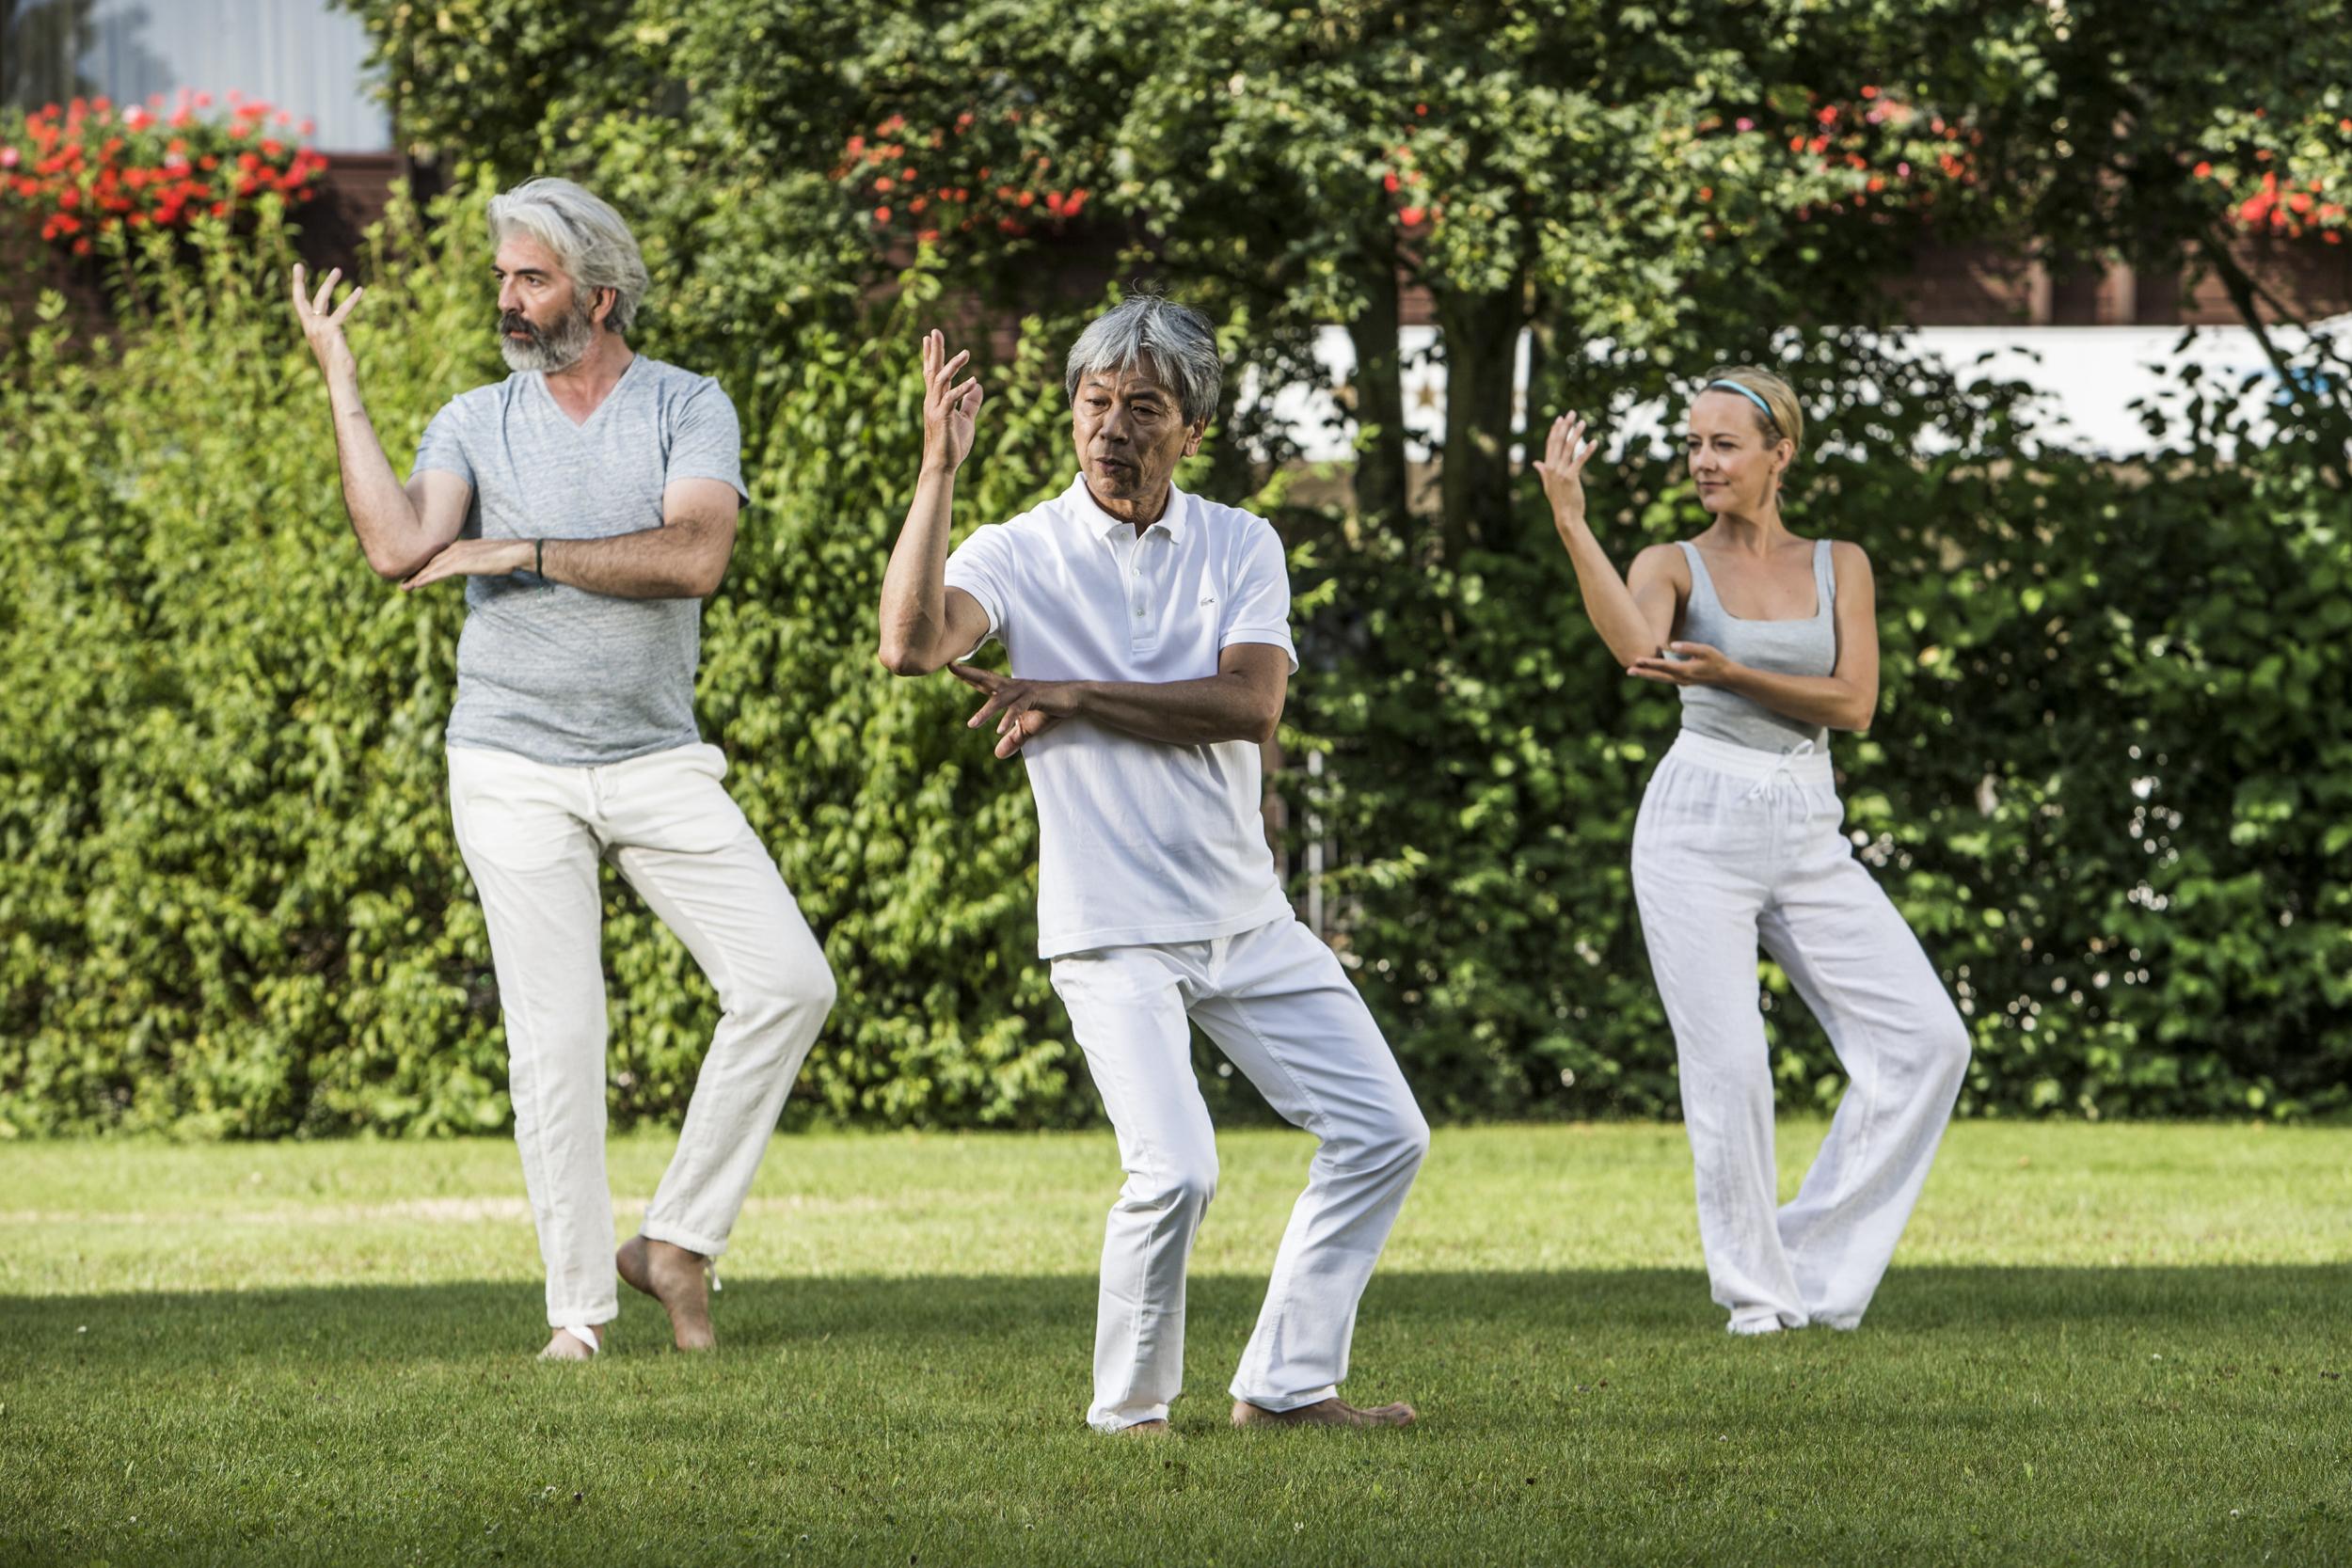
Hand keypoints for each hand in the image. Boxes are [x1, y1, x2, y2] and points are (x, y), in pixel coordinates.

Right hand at [290, 262, 362, 382]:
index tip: (296, 272)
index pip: (299, 306)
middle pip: (302, 299)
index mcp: (310, 330)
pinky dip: (351, 300)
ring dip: (329, 283)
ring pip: (322, 299)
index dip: (297, 289)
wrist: (339, 380)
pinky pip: (342, 311)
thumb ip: (331, 337)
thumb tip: (336, 335)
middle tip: (298, 264)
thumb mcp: (332, 348)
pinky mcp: (331, 330)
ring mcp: (319, 328)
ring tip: (337, 270)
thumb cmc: (339, 369)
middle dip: (299, 281)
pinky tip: (360, 290)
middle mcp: (311, 327)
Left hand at [400, 537, 532, 591]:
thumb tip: (473, 565)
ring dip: (416, 578)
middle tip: (402, 581)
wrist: (515, 552)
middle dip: (415, 571)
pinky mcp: (461, 564)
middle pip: (430, 561)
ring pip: (431, 568)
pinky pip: (438, 573)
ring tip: (404, 587)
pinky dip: (425, 579)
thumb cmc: (506, 556)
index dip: (424, 565)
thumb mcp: (485, 557)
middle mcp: (455, 548)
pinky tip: (416, 585)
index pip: (437, 557)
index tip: (413, 573)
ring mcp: (457, 555)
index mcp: (461, 546)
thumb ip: (475, 560)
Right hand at [920, 328, 983, 472]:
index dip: (931, 355)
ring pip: (941, 381)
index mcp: (936, 400)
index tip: (929, 337)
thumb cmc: (952, 444)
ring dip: (953, 366)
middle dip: (934, 351)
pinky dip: (962, 389)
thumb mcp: (966, 420)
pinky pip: (950, 399)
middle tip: (935, 331)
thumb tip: (979, 386)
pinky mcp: (942, 418)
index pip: (932, 374)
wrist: (942, 465)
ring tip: (966, 353)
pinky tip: (974, 381)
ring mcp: (935, 409)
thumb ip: (971, 403)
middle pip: (932, 371)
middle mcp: (932, 401)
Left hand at [949, 662, 1076, 758]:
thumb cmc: (1050, 710)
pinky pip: (1018, 708)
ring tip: (972, 725)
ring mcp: (1024, 691)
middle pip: (987, 679)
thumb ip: (1013, 739)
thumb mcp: (1028, 728)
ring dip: (985, 712)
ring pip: (1000, 699)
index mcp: (1009, 691)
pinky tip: (1000, 730)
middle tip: (951, 667)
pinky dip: (1009, 718)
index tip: (951, 667)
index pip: (985, 682)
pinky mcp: (1035, 697)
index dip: (968, 675)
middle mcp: (1014, 687)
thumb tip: (998, 754)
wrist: (1075, 700)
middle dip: (969, 674)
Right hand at [1532, 411, 1600, 529]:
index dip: (1555, 431)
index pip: (1550, 445)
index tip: (1560, 419)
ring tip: (1583, 422)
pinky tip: (1594, 442)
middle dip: (1565, 427)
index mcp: (1547, 468)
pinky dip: (1587, 450)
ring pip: (1569, 448)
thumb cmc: (1559, 501)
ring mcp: (1560, 472)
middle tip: (1571, 413)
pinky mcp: (1571, 477)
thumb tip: (1536, 462)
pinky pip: (1580, 461)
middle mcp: (1552, 468)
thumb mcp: (1548, 484)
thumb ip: (1543, 471)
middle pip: (1558, 442)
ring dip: (1576, 434)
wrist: (1565, 516)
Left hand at [1629, 641, 1735, 685]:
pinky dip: (1655, 676)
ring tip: (1633, 672)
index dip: (1650, 663)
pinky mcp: (1683, 681)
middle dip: (1643, 673)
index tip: (1638, 660)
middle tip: (1628, 671)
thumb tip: (1672, 645)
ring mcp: (1682, 682)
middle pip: (1658, 676)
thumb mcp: (1705, 650)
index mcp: (1686, 670)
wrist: (1726, 676)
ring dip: (1647, 676)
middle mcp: (1681, 679)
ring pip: (1660, 679)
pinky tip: (1647, 673)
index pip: (1664, 666)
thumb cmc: (1716, 660)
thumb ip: (1689, 647)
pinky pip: (1665, 679)